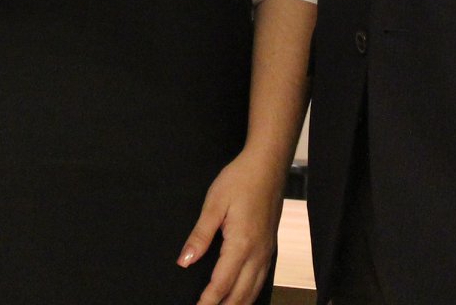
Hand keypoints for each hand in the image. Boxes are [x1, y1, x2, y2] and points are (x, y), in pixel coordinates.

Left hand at [178, 149, 285, 304]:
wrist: (268, 165)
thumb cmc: (240, 180)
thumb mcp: (214, 204)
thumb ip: (199, 235)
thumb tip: (185, 261)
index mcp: (241, 244)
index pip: (222, 284)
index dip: (208, 301)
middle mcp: (257, 253)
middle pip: (240, 295)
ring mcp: (267, 251)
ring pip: (253, 291)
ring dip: (237, 304)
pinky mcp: (270, 247)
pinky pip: (261, 280)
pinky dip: (250, 294)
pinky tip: (242, 296)